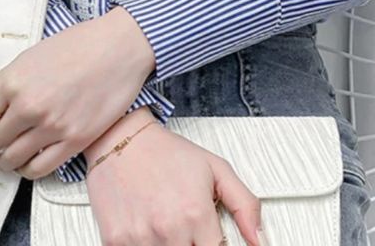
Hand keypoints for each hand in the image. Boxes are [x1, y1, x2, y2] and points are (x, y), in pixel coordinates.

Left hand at [0, 5, 156, 176]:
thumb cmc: (76, 45)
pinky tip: (26, 162)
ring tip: (5, 156)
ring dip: (3, 161)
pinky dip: (26, 170)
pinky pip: (39, 169)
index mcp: (14, 80)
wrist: (119, 47)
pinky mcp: (74, 140)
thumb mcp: (29, 57)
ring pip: (12, 159)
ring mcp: (52, 126)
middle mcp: (29, 105)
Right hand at [83, 107, 265, 245]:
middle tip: (187, 229)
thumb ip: (244, 205)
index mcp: (196, 213)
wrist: (122, 139)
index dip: (215, 245)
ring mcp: (140, 239)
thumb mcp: (215, 169)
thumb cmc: (167, 153)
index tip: (209, 237)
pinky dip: (146, 245)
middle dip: (192, 244)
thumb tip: (259, 240)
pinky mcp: (116, 241)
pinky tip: (147, 229)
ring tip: (168, 226)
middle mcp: (169, 230)